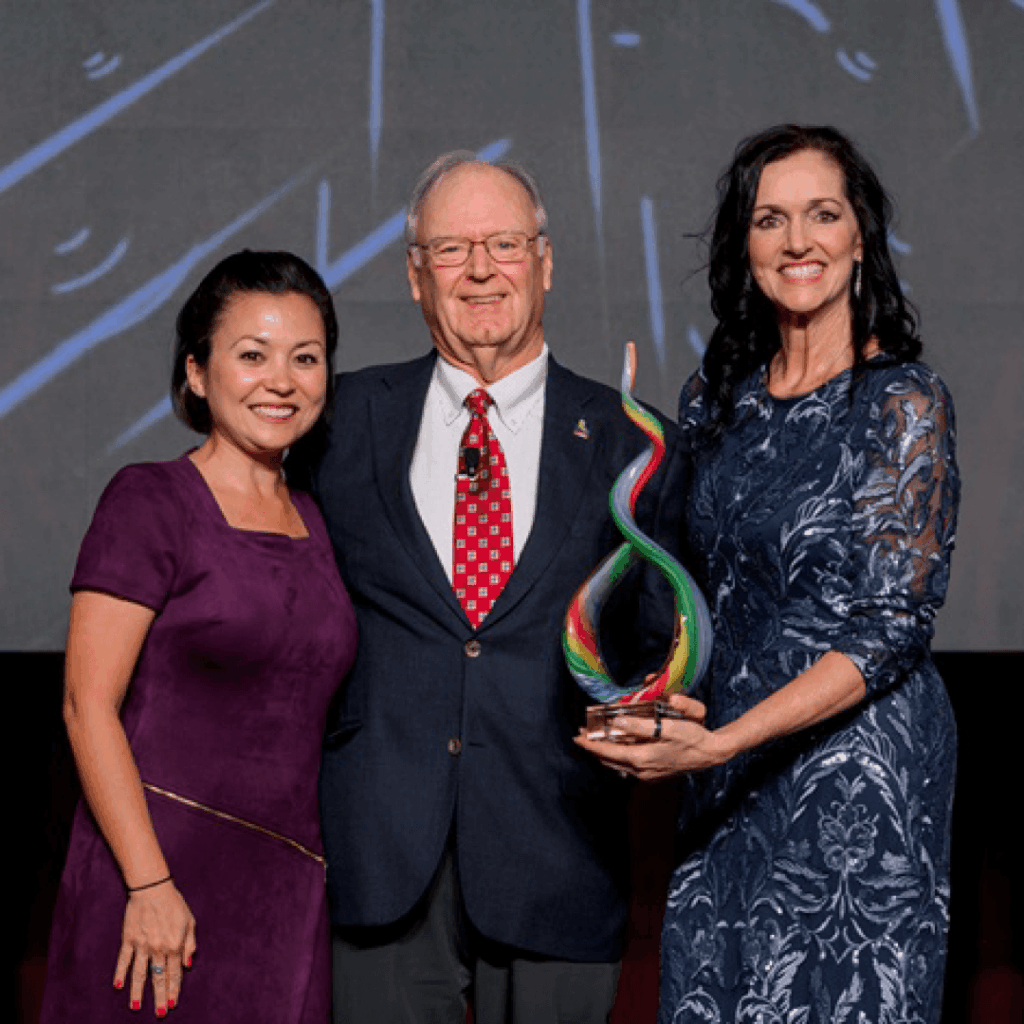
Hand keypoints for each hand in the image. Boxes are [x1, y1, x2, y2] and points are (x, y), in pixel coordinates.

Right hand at [114, 881, 195, 1014]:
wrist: (153, 889)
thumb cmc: (174, 904)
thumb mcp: (190, 921)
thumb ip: (190, 944)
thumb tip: (188, 965)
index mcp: (175, 944)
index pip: (175, 973)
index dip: (174, 989)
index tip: (172, 1004)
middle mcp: (158, 948)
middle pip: (159, 978)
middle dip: (159, 997)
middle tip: (159, 1014)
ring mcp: (142, 945)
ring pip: (139, 974)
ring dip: (138, 992)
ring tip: (136, 1008)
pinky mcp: (129, 940)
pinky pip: (124, 960)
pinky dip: (120, 974)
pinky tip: (118, 986)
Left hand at [574, 695, 734, 781]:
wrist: (711, 754)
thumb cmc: (692, 738)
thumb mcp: (666, 727)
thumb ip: (639, 726)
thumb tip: (616, 723)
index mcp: (641, 758)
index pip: (607, 752)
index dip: (590, 744)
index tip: (576, 737)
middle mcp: (641, 770)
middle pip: (609, 760)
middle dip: (594, 747)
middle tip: (583, 734)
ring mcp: (647, 775)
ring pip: (618, 764)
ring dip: (605, 752)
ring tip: (596, 739)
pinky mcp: (653, 774)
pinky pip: (628, 766)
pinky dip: (618, 756)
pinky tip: (619, 746)